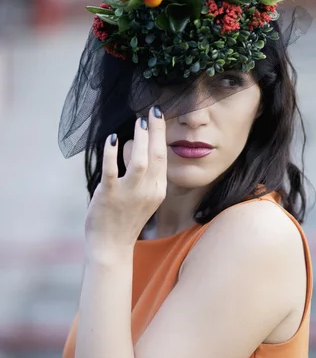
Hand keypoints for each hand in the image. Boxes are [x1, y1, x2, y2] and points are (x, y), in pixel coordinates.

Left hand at [84, 107, 166, 257]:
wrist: (112, 246)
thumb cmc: (126, 220)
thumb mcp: (145, 198)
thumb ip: (147, 177)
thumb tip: (140, 148)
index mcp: (158, 190)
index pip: (163, 158)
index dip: (161, 135)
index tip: (158, 116)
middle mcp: (147, 191)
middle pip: (156, 155)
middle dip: (156, 131)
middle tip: (152, 111)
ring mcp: (129, 194)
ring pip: (140, 161)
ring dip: (140, 139)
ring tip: (137, 122)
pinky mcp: (109, 195)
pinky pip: (112, 170)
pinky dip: (112, 153)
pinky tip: (112, 139)